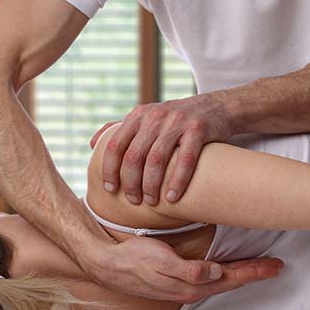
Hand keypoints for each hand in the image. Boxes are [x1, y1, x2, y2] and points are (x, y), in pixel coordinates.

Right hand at [81, 235, 283, 302]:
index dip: (254, 271)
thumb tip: (215, 272)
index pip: (231, 278)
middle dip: (254, 273)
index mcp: (191, 286)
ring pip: (221, 281)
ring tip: (258, 267)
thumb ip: (189, 269)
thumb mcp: (161, 261)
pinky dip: (224, 273)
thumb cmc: (134, 259)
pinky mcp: (178, 279)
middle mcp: (191, 289)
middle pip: (230, 281)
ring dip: (241, 273)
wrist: (109, 264)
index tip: (274, 265)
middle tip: (276, 265)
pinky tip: (226, 269)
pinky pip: (209, 279)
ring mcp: (184, 286)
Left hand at [90, 92, 233, 205]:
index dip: (109, 169)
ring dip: (151, 185)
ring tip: (151, 201)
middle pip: (134, 155)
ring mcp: (177, 122)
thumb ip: (119, 128)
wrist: (216, 107)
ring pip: (156, 160)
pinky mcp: (198, 129)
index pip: (115, 145)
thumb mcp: (146, 116)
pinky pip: (185, 160)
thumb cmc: (176, 119)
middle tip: (133, 200)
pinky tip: (172, 197)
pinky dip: (177, 181)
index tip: (110, 189)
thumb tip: (92, 144)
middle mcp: (154, 116)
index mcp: (138, 115)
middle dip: (131, 182)